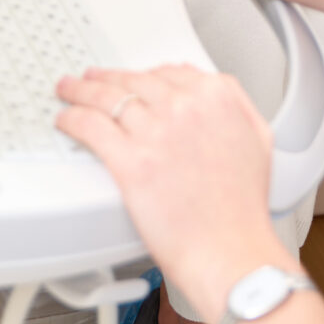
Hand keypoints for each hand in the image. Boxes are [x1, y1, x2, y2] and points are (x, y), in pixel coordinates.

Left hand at [57, 65, 287, 320]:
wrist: (229, 251)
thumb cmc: (241, 209)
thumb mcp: (257, 139)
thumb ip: (236, 105)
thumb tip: (212, 91)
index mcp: (216, 97)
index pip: (168, 72)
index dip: (143, 75)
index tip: (131, 79)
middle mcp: (185, 108)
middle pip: (133, 81)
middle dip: (107, 78)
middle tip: (91, 78)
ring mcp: (155, 133)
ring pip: (106, 97)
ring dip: (81, 91)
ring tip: (69, 91)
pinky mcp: (130, 162)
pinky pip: (90, 127)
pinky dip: (73, 119)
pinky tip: (66, 120)